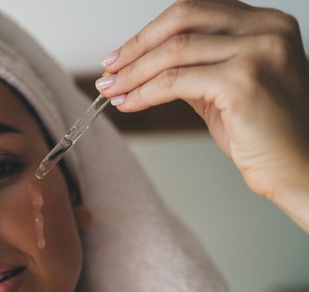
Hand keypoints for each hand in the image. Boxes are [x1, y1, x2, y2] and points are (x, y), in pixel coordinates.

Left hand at [96, 0, 308, 231]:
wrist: (295, 168)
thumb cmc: (261, 132)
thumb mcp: (224, 85)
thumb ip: (193, 65)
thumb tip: (138, 63)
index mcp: (266, 23)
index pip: (194, 11)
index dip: (150, 32)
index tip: (121, 54)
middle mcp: (267, 29)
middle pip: (182, 19)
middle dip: (137, 46)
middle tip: (109, 70)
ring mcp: (258, 52)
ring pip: (174, 51)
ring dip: (133, 74)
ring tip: (112, 90)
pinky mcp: (243, 81)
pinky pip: (175, 81)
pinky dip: (144, 93)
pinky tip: (129, 103)